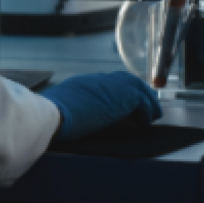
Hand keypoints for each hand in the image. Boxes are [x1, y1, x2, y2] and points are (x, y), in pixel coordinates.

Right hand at [40, 71, 162, 141]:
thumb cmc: (51, 117)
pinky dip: (146, 111)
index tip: (125, 104)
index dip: (118, 92)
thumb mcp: (62, 109)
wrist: (53, 113)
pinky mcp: (123, 95)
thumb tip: (78, 119)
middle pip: (124, 80)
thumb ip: (72, 108)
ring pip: (137, 86)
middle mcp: (97, 80)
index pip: (106, 83)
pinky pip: (142, 101)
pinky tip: (144, 122)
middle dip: (137, 92)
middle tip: (146, 106)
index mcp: (82, 83)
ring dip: (147, 101)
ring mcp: (110, 84)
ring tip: (152, 115)